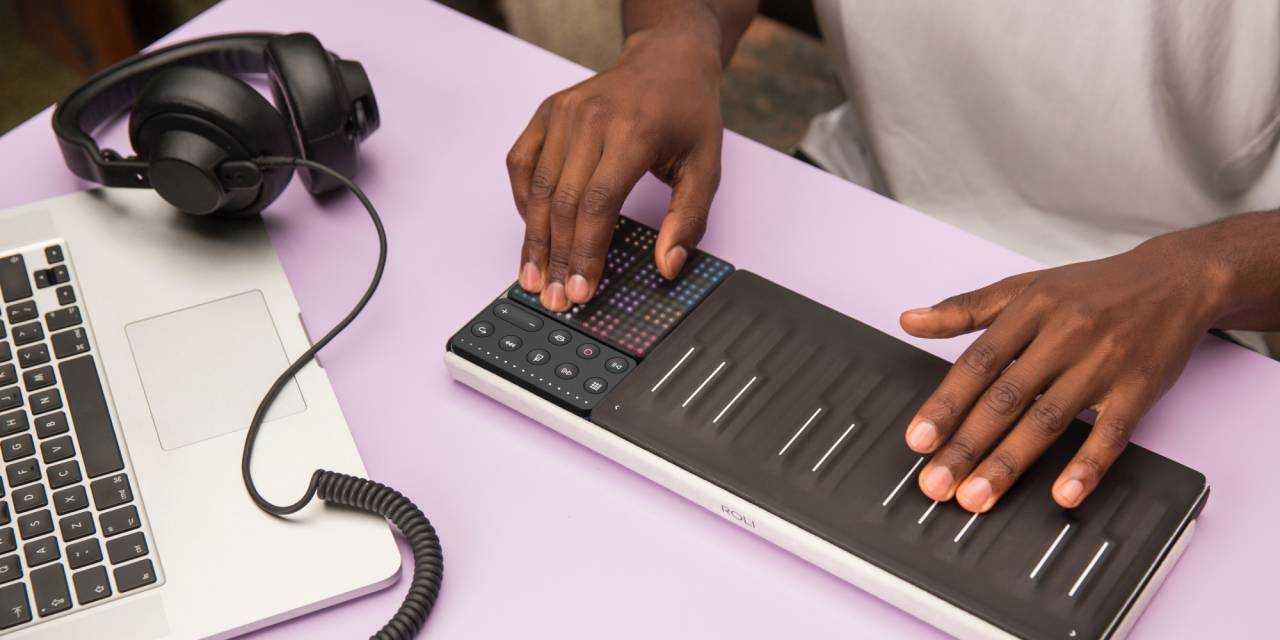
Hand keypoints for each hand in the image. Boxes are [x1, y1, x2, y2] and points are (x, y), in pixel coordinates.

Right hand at [506, 27, 724, 310]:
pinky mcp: (548, 112)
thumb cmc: (687, 113)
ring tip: (533, 278)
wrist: (667, 58)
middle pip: (562, 202)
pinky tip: (531, 230)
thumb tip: (668, 266)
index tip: (581, 290)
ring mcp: (564, 113)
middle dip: (556, 257)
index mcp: (633, 132)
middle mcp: (592, 119)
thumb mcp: (706, 165)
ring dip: (532, 239)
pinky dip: (521, 199)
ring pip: (536, 187)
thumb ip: (689, 218)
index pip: (598, 203)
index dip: (585, 252)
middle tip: (554, 298)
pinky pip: (522, 162)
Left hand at [899, 228, 1236, 512]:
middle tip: (936, 482)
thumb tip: (909, 320)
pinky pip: (1111, 434)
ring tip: (977, 497)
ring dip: (1009, 463)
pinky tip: (1062, 494)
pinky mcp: (1139, 389)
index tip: (918, 440)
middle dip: (966, 445)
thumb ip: (964, 308)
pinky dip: (1087, 466)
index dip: (945, 405)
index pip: (977, 364)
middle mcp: (1063, 337)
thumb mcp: (1024, 287)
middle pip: (1006, 399)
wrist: (1175, 281)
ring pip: (1048, 420)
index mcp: (1030, 310)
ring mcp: (1103, 365)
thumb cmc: (1092, 289)